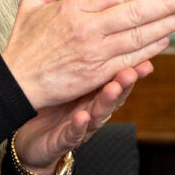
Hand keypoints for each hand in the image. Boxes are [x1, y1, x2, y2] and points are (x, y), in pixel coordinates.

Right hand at [1, 0, 174, 111]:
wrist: (16, 82)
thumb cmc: (23, 44)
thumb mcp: (32, 4)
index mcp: (72, 8)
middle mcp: (87, 29)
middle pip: (135, 12)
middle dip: (166, 3)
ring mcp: (94, 52)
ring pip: (138, 36)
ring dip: (166, 24)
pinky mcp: (97, 74)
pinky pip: (130, 59)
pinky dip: (150, 49)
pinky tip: (165, 39)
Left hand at [13, 61, 151, 172]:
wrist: (30, 141)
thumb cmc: (50, 107)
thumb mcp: (66, 82)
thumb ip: (81, 63)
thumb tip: (91, 33)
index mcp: (93, 94)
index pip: (114, 78)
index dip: (130, 68)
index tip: (143, 56)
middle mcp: (92, 111)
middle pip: (112, 97)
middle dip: (124, 83)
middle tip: (133, 70)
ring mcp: (80, 127)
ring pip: (98, 115)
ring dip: (106, 102)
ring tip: (114, 87)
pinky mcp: (63, 141)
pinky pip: (72, 134)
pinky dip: (79, 126)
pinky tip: (82, 117)